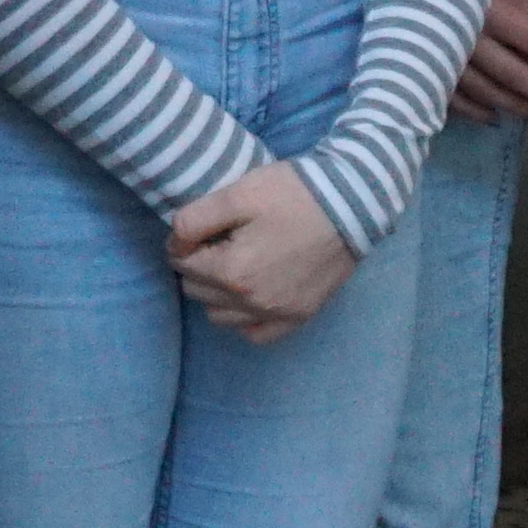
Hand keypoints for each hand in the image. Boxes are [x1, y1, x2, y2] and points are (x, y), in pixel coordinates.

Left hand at [163, 158, 358, 342]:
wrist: (353, 203)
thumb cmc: (292, 194)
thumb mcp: (237, 193)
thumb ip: (194, 219)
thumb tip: (174, 243)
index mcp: (232, 272)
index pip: (182, 265)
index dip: (184, 243)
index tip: (199, 228)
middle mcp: (252, 302)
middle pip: (197, 292)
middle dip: (198, 268)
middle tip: (217, 242)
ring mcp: (277, 314)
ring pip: (221, 317)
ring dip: (217, 294)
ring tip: (233, 265)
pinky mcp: (300, 316)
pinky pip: (256, 334)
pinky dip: (245, 319)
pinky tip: (250, 295)